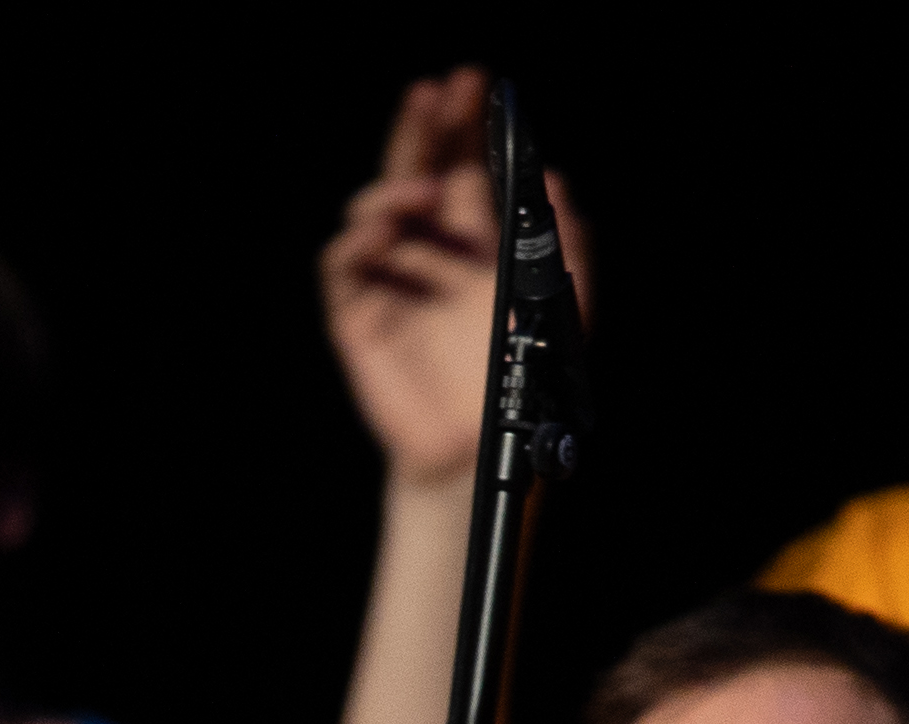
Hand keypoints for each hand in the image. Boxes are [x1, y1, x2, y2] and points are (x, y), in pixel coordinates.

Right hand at [321, 69, 591, 488]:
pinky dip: (359, 238)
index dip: (466, 128)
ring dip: (396, 185)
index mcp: (481, 246)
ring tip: (426, 188)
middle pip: (419, 174)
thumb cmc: (526, 386)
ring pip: (376, 209)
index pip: (467, 169)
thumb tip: (551, 176)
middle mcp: (433, 255)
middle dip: (423, 131)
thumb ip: (564, 241)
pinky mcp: (358, 318)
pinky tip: (386, 227)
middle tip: (433, 92)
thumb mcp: (563, 305)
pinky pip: (345, 263)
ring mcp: (393, 283)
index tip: (473, 85)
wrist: (485, 453)